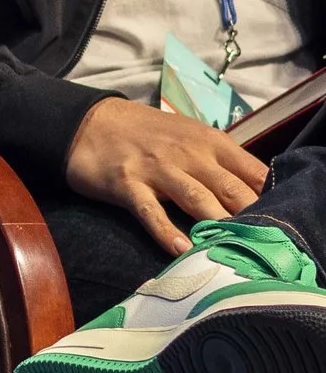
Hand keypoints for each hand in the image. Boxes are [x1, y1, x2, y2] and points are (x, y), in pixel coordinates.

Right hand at [65, 96, 267, 256]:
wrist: (90, 122)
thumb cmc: (147, 135)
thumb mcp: (191, 138)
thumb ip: (222, 163)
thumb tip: (257, 194)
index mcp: (211, 142)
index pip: (254, 172)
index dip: (271, 198)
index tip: (281, 225)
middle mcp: (189, 154)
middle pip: (231, 189)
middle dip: (251, 217)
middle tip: (264, 247)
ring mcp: (158, 169)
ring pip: (197, 199)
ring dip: (218, 224)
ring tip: (234, 250)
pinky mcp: (128, 184)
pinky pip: (152, 212)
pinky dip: (167, 232)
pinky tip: (182, 251)